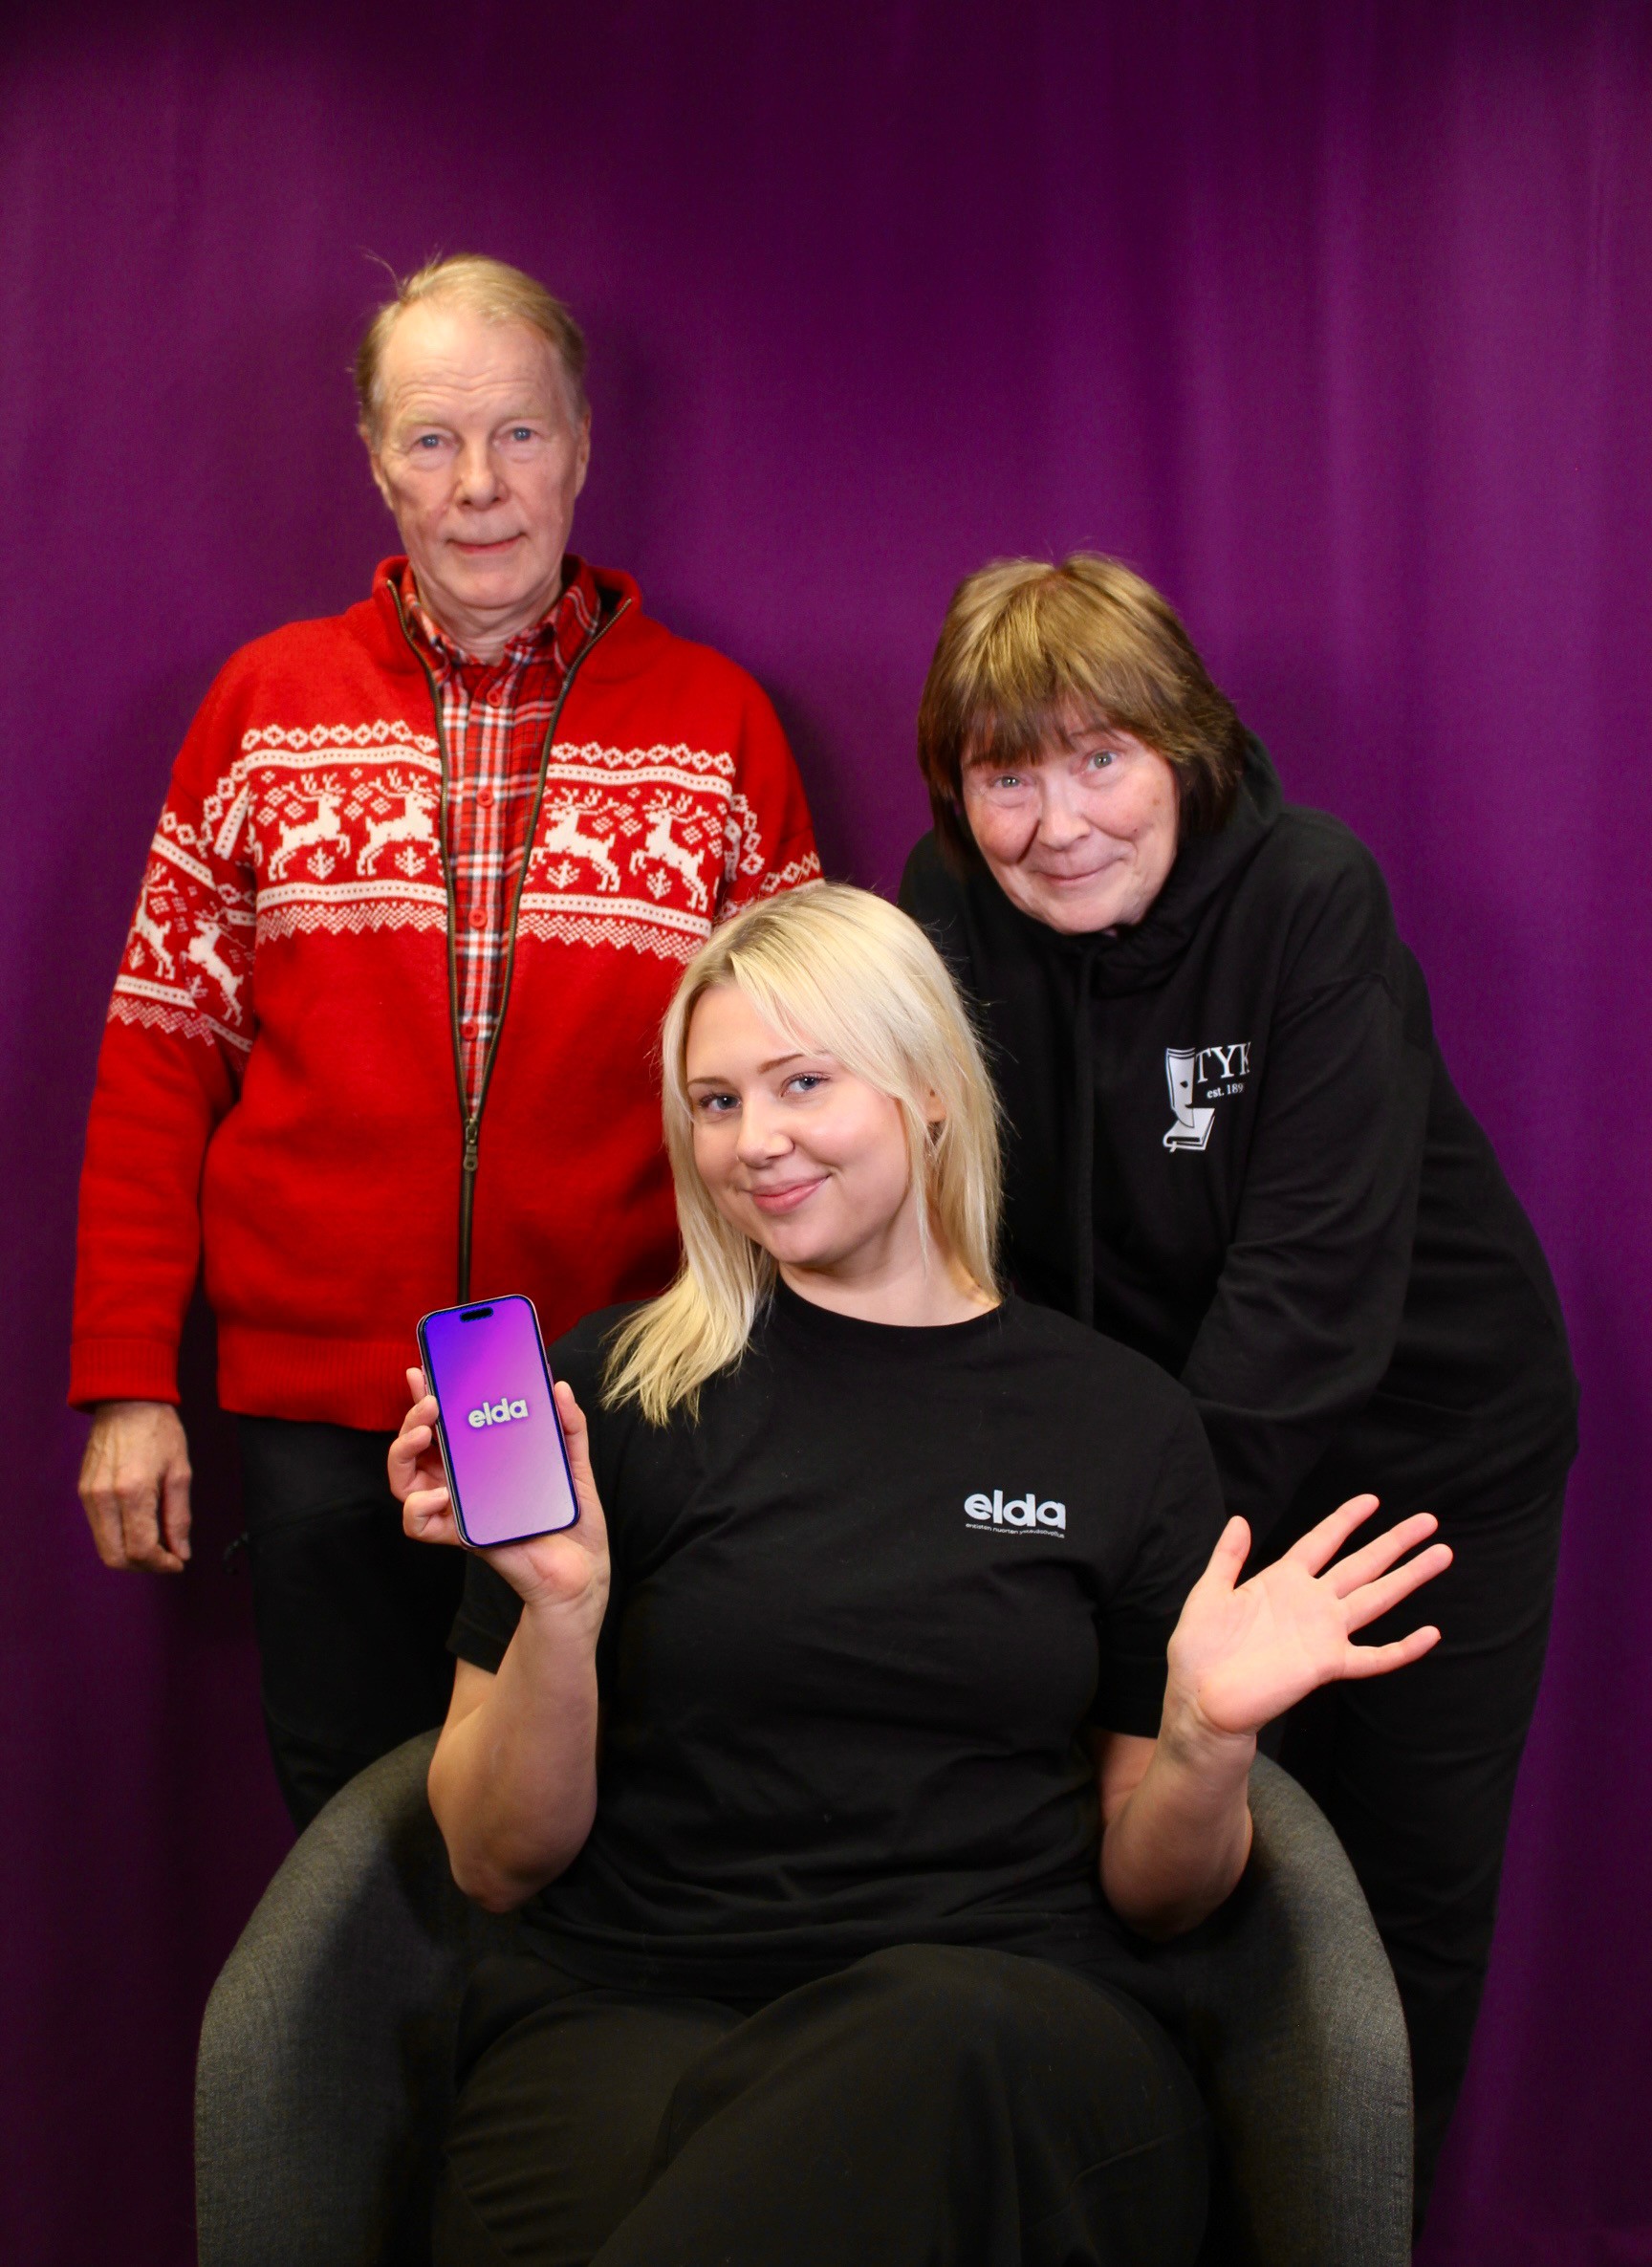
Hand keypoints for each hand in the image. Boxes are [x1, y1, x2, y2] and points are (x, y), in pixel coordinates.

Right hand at [79, 1400, 192, 1572]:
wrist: (127, 1400)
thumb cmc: (158, 1431)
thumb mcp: (180, 1472)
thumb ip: (179, 1517)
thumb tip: (181, 1553)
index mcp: (133, 1491)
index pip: (141, 1550)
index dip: (161, 1564)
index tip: (178, 1562)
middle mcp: (104, 1497)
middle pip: (115, 1558)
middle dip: (143, 1566)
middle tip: (166, 1558)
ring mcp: (89, 1495)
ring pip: (104, 1547)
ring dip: (130, 1555)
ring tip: (156, 1543)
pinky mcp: (83, 1492)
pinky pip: (98, 1529)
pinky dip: (118, 1538)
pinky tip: (139, 1527)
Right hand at [388, 1369, 609, 1629]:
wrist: (581, 1571)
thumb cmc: (571, 1518)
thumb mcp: (574, 1463)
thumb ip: (568, 1426)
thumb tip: (557, 1387)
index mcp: (482, 1461)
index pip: (445, 1425)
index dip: (427, 1396)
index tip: (423, 1369)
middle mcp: (462, 1482)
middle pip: (415, 1447)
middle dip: (412, 1417)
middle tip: (431, 1402)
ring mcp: (458, 1508)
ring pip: (404, 1481)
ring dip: (402, 1452)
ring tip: (425, 1434)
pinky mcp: (461, 1536)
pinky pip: (419, 1524)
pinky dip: (420, 1506)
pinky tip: (441, 1493)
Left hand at [1165, 1495, 1450, 1743]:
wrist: (1201, 1699)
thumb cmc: (1200, 1650)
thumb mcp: (1209, 1592)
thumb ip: (1227, 1557)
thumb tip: (1240, 1518)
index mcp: (1282, 1581)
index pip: (1321, 1541)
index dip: (1345, 1520)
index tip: (1371, 1499)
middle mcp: (1310, 1603)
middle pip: (1361, 1564)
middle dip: (1395, 1542)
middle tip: (1429, 1520)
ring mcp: (1322, 1633)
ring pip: (1376, 1599)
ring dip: (1408, 1578)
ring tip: (1441, 1555)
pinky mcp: (1326, 1665)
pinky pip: (1372, 1657)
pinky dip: (1402, 1649)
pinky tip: (1430, 1634)